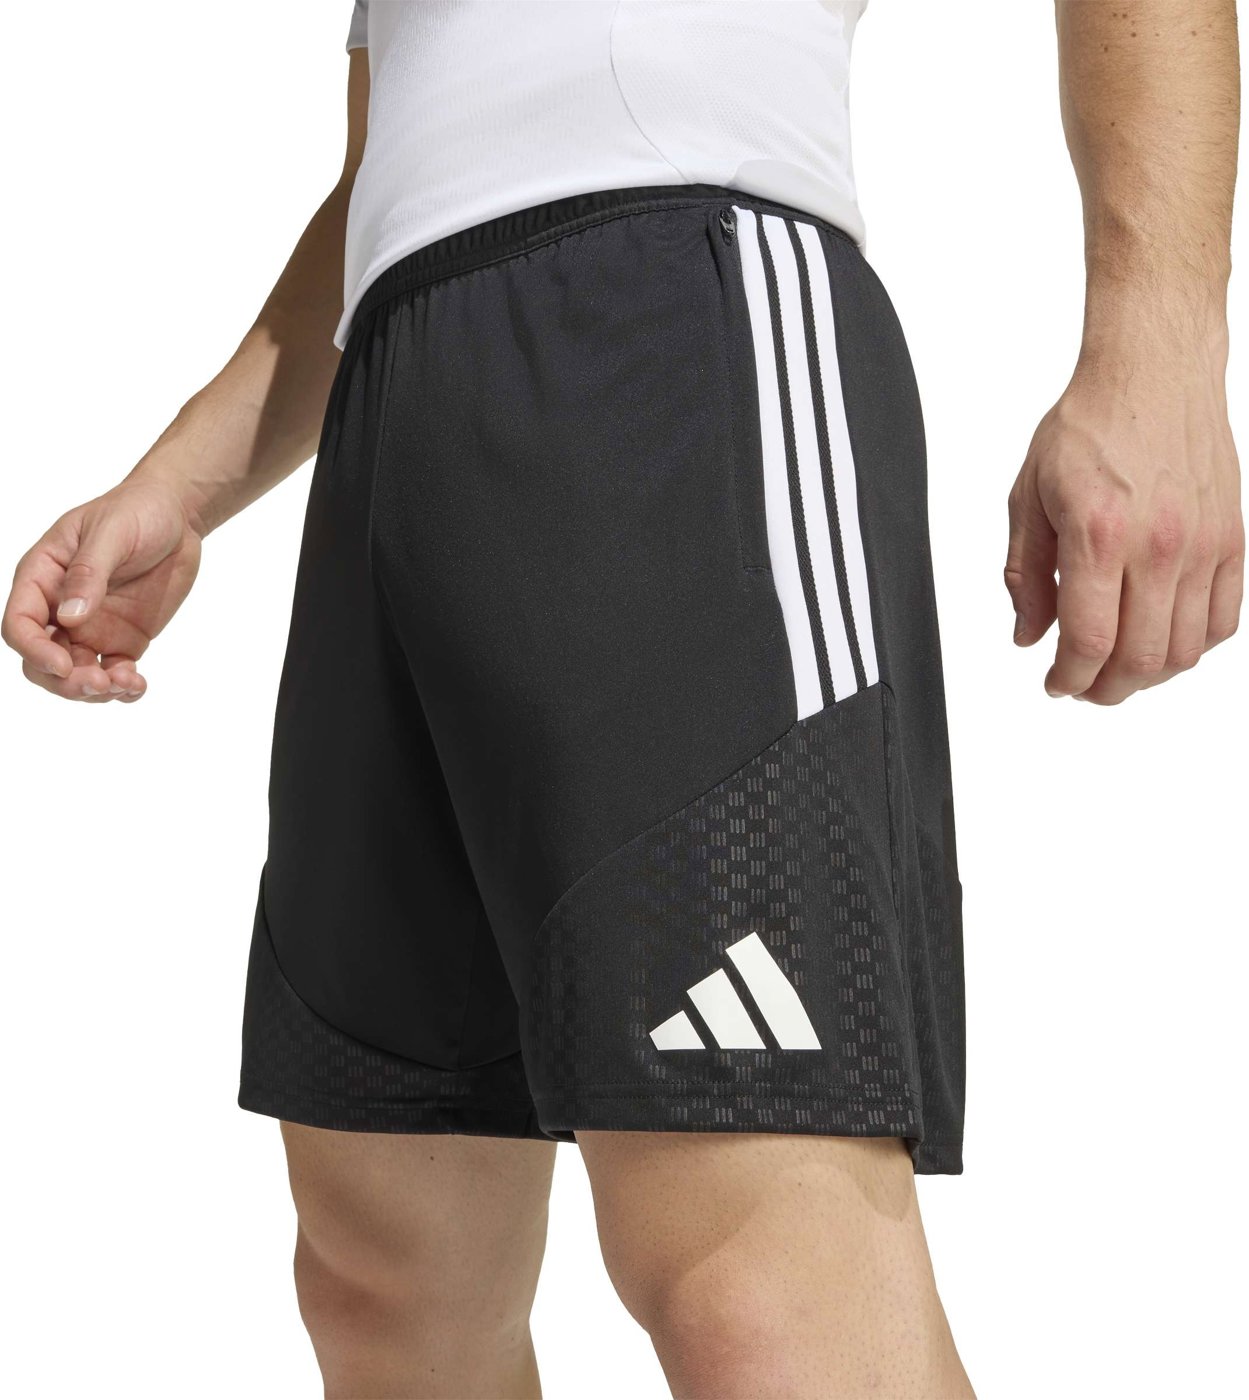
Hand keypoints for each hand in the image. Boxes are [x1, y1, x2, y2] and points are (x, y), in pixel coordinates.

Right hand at [3, 471, 201, 701]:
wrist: (177, 516)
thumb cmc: (136, 511)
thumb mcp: (111, 532)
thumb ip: (88, 573)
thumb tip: (69, 617)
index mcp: (42, 577)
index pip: (20, 623)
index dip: (34, 650)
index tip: (63, 665)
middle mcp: (59, 608)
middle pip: (42, 660)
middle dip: (64, 681)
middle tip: (98, 684)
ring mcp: (91, 627)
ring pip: (75, 675)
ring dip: (94, 691)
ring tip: (126, 685)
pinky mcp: (122, 639)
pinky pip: (113, 674)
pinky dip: (122, 688)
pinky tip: (138, 685)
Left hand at [1005, 355, 1242, 703]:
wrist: (1153, 374)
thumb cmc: (1091, 425)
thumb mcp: (1028, 497)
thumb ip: (1026, 575)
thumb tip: (1028, 635)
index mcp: (1099, 535)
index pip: (1089, 641)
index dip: (1069, 678)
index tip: (1057, 683)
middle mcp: (1158, 545)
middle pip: (1140, 659)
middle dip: (1105, 688)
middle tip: (1083, 685)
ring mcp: (1203, 545)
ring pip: (1183, 650)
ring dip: (1147, 675)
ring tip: (1118, 669)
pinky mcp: (1232, 540)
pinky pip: (1222, 620)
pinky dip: (1191, 647)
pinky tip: (1161, 640)